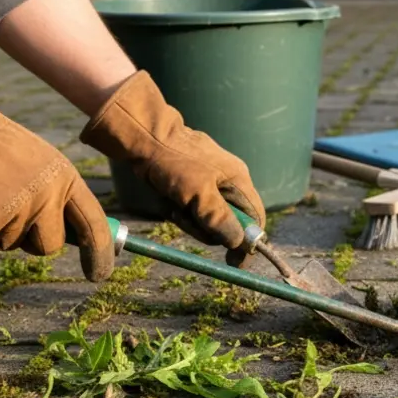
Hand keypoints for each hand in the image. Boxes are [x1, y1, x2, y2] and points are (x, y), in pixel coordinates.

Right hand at [0, 49, 113, 280]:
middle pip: (49, 245)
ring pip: (9, 244)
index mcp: (64, 178)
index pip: (93, 224)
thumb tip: (77, 235)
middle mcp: (45, 197)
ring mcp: (14, 211)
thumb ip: (56, 195)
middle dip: (32, 241)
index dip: (99, 253)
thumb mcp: (39, 162)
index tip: (99, 274)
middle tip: (10, 214)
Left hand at [79, 71, 266, 265]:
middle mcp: (227, 182)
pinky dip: (177, 209)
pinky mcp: (189, 184)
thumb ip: (221, 219)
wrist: (142, 134)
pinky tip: (166, 197)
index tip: (233, 262)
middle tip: (186, 218)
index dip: (247, 242)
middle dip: (206, 228)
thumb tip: (240, 243)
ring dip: (188, 219)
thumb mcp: (199, 194)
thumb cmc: (173, 161)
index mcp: (238, 180)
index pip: (255, 219)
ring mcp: (208, 183)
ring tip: (173, 204)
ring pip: (205, 218)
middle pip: (228, 223)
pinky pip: (189, 209)